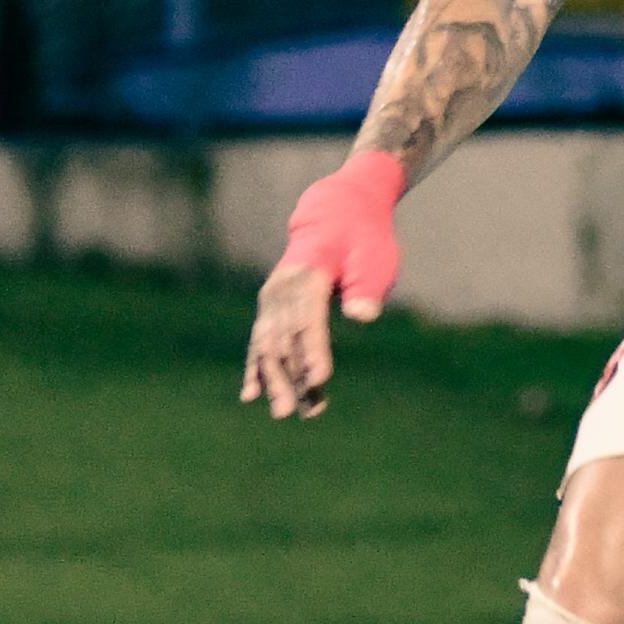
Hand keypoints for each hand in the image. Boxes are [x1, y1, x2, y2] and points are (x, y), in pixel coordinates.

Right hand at [244, 149, 405, 416]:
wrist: (336, 213)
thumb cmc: (363, 239)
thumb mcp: (373, 257)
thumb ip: (366, 287)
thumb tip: (362, 314)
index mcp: (309, 275)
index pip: (309, 320)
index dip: (313, 351)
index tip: (319, 379)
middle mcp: (282, 287)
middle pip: (284, 338)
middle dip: (291, 376)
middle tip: (298, 411)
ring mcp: (272, 297)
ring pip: (269, 344)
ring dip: (276, 380)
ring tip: (284, 411)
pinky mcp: (271, 306)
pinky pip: (259, 340)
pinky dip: (255, 367)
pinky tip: (251, 395)